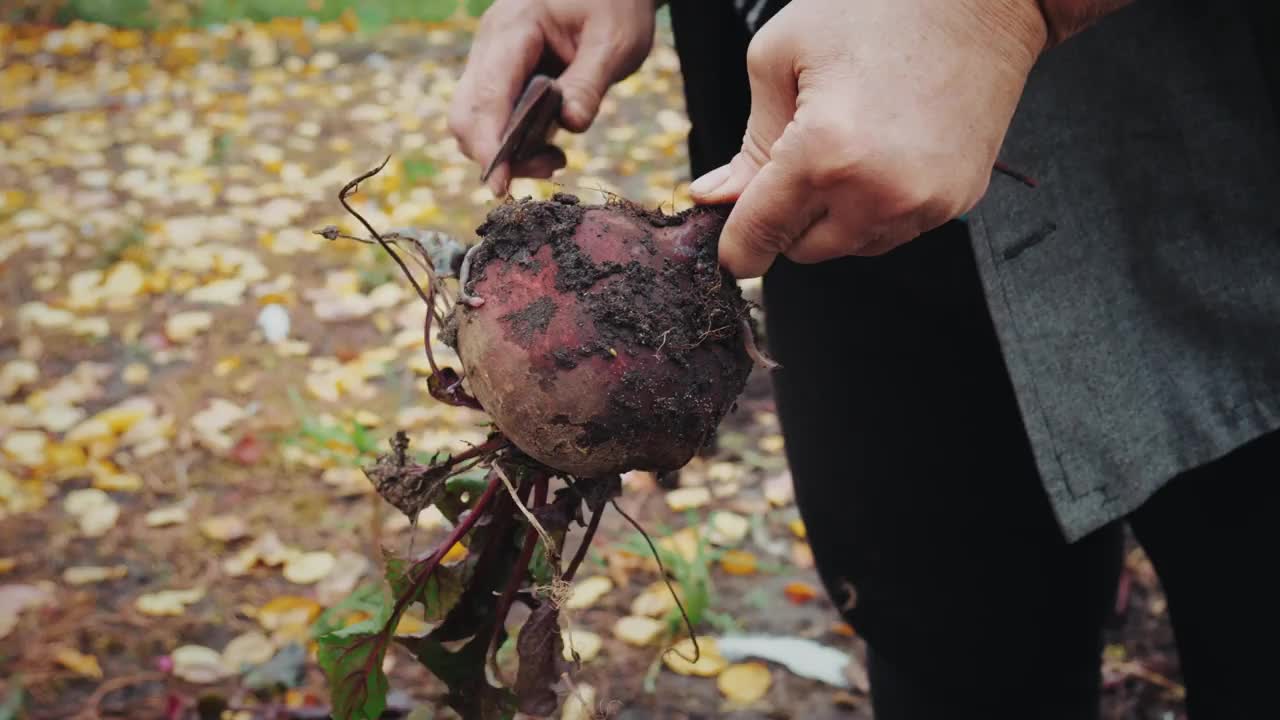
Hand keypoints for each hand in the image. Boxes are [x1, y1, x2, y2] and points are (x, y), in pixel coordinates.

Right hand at [449, 0, 656, 195]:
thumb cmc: (615, 6)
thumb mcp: (615, 44)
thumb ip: (590, 85)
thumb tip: (571, 126)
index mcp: (514, 28)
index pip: (487, 94)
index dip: (489, 144)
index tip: (501, 185)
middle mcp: (491, 44)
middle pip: (466, 113)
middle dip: (494, 154)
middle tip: (547, 169)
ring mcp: (491, 59)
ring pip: (472, 119)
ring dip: (504, 152)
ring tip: (553, 160)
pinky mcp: (500, 75)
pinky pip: (490, 116)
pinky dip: (511, 141)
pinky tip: (547, 149)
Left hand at [688, 0, 1048, 277]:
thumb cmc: (876, 9)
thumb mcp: (781, 58)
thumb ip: (748, 143)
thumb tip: (714, 199)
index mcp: (824, 155)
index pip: (759, 236)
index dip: (735, 247)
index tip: (729, 249)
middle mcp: (877, 194)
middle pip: (802, 251)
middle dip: (787, 219)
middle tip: (795, 159)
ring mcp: (924, 204)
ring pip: (850, 247)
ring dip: (833, 216)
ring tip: (846, 147)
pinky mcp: (957, 202)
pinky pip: (894, 231)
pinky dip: (876, 208)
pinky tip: (882, 154)